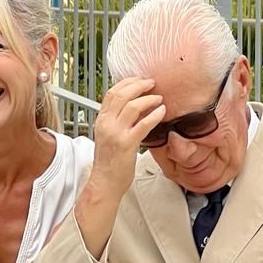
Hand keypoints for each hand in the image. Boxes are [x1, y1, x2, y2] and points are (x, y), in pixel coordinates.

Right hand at [89, 78, 165, 196]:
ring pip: (133, 106)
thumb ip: (116, 121)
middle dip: (138, 85)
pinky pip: (143, 124)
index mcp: (101, 121)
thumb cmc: (109, 163)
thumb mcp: (108, 136)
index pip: (111, 93)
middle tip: (152, 83)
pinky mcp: (126, 144)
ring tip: (158, 98)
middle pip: (121, 94)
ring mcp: (115, 134)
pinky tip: (162, 112)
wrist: (105, 182)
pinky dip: (155, 115)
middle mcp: (106, 124)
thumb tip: (132, 107)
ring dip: (149, 99)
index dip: (126, 83)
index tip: (139, 79)